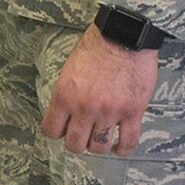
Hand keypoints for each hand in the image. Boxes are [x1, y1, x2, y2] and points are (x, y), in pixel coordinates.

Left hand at [41, 25, 156, 156]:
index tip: (61, 129)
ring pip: (99, 147)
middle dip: (76, 143)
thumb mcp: (69, 68)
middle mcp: (85, 108)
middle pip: (75, 144)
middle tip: (81, 136)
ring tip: (99, 139)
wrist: (123, 35)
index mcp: (64, 95)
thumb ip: (67, 93)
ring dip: (98, 146)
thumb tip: (66, 111)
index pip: (51, 130)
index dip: (56, 132)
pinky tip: (120, 147)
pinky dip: (123, 149)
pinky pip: (128, 141)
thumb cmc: (95, 46)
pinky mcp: (133, 112)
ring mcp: (109, 112)